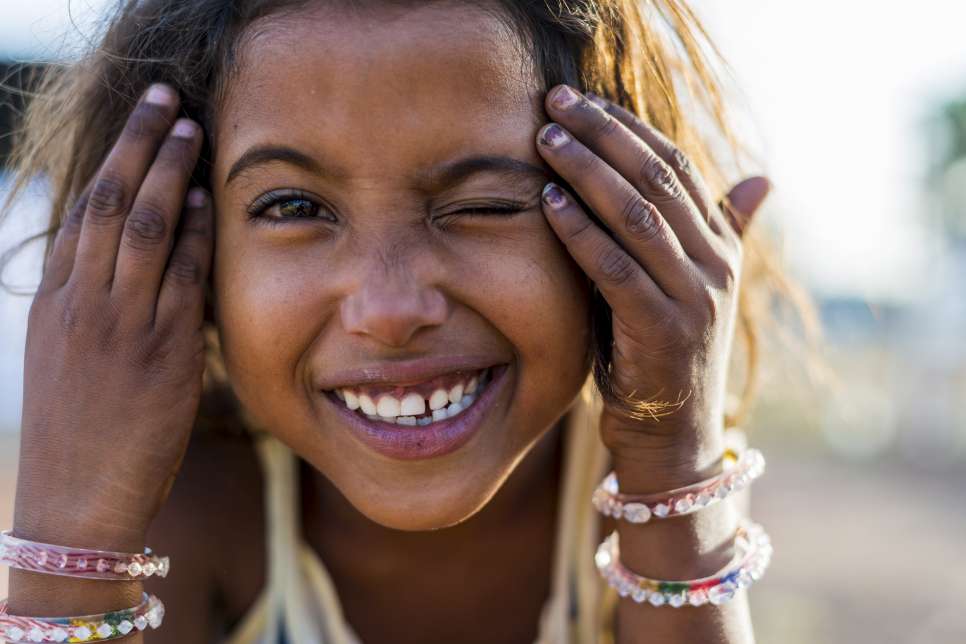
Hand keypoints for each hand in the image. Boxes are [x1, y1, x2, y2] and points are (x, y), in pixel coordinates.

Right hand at [14, 83, 211, 548]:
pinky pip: (178, 279)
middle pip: (109, 202)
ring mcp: (117, 326)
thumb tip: (127, 270)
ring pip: (140, 228)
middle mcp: (80, 304)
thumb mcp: (66, 362)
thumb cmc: (79, 437)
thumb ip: (92, 311)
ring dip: (167, 171)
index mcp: (55, 303)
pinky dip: (193, 235)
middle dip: (137, 143)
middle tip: (163, 97)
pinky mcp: (159, 354)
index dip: (112, 161)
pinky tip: (206, 201)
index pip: (83, 213)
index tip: (137, 124)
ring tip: (189, 127)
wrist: (73, 505)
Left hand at [534, 85, 768, 461]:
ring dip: (588, 172)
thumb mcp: (687, 286)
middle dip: (604, 135)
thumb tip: (760, 178)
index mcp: (721, 247)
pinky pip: (616, 269)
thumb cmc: (662, 351)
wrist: (673, 434)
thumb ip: (713, 231)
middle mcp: (715, 266)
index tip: (584, 101)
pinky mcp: (663, 331)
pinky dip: (581, 232)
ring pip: (638, 217)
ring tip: (546, 141)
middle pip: (657, 180)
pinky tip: (550, 202)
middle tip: (556, 103)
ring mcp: (694, 299)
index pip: (676, 167)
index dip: (629, 128)